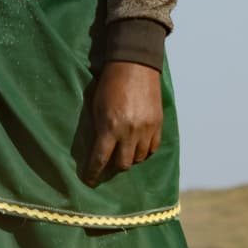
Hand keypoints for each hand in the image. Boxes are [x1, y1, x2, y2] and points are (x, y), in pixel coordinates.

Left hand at [83, 60, 162, 184]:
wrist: (134, 67)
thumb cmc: (109, 85)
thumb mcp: (96, 106)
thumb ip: (99, 128)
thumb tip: (98, 148)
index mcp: (110, 127)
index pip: (101, 159)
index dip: (94, 172)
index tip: (89, 180)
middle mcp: (130, 132)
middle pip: (123, 164)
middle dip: (113, 168)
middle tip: (107, 166)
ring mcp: (146, 130)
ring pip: (139, 158)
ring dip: (130, 159)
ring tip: (122, 154)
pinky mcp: (158, 125)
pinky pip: (153, 148)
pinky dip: (144, 152)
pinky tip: (137, 148)